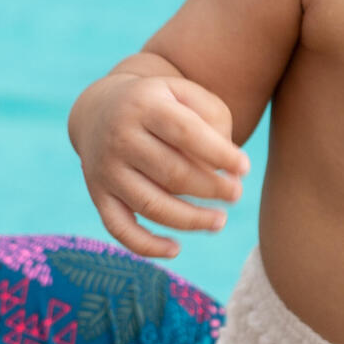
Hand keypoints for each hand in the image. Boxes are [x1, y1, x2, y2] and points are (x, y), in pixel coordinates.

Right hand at [68, 57, 248, 260]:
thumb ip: (214, 119)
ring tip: (219, 221)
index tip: (245, 168)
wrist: (100, 109)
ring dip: (191, 220)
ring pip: (152, 205)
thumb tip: (230, 170)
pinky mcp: (98, 195)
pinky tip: (175, 249)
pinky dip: (147, 246)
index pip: (187, 133)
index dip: (220, 155)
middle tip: (236, 194)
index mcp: (145, 105)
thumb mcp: (186, 94)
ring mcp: (106, 169)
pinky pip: (120, 228)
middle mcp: (120, 137)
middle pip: (173, 173)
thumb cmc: (161, 104)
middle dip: (212, 189)